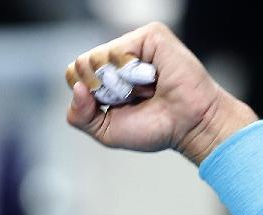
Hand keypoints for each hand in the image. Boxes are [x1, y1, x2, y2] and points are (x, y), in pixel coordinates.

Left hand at [65, 22, 256, 163]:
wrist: (188, 126)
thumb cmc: (155, 128)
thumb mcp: (105, 130)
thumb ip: (79, 115)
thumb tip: (78, 87)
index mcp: (107, 76)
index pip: (74, 75)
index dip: (86, 95)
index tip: (115, 107)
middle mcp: (118, 57)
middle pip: (82, 65)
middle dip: (102, 91)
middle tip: (132, 99)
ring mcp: (134, 44)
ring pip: (97, 57)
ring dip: (118, 84)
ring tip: (145, 90)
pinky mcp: (151, 36)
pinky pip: (119, 50)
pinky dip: (130, 72)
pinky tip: (151, 79)